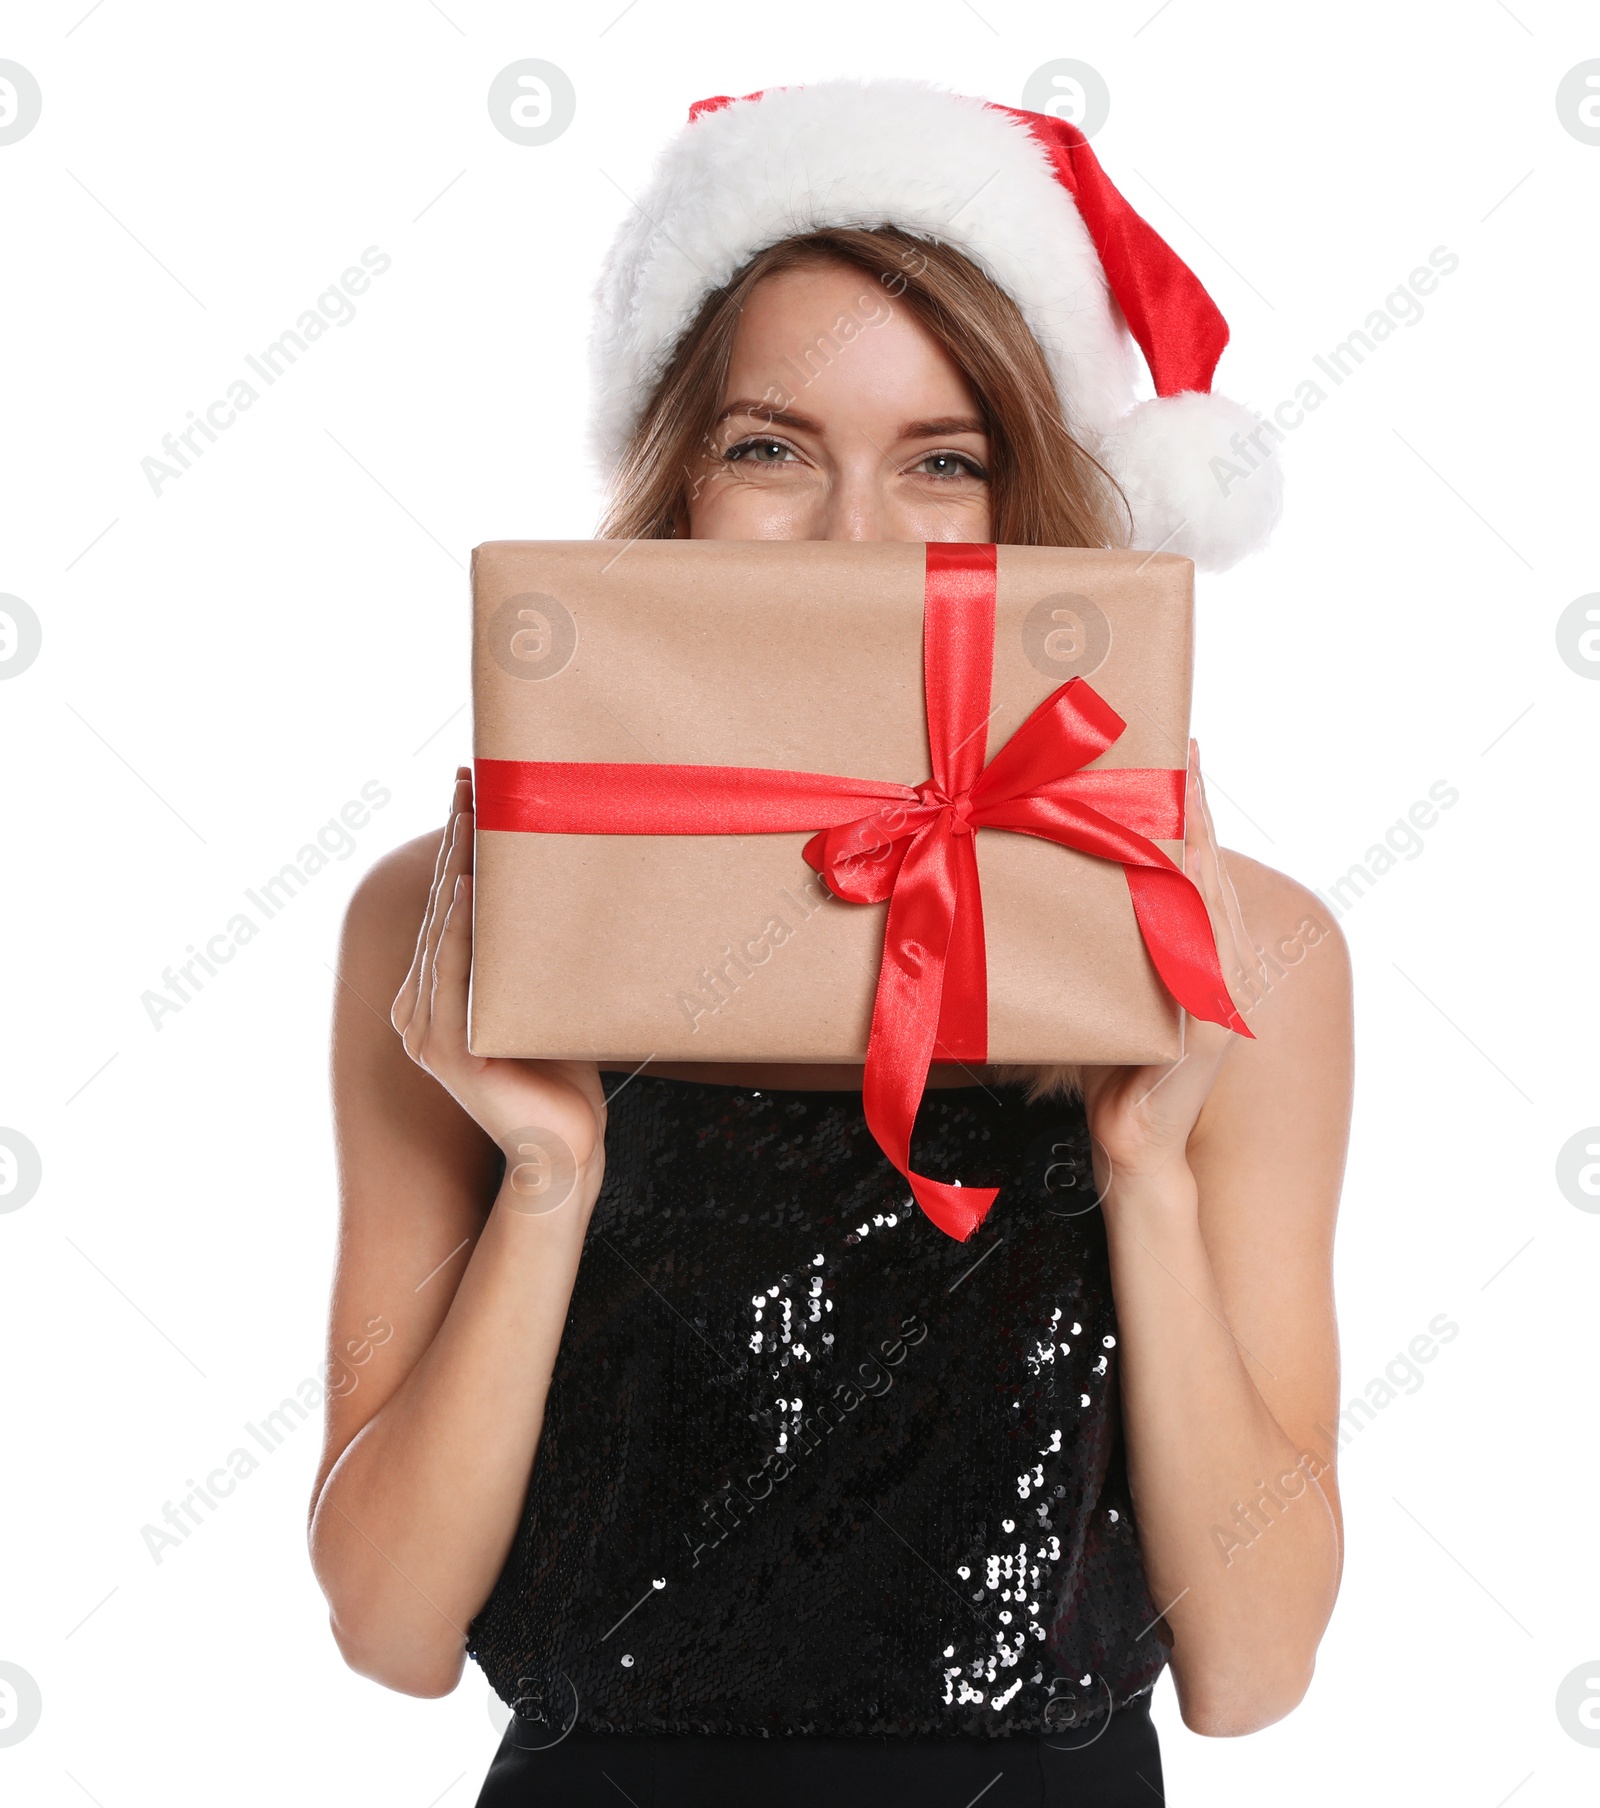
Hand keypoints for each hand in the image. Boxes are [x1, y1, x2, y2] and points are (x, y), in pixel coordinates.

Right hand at [392, 768, 606, 1216]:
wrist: (564, 1151)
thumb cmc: (564, 1075)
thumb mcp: (545, 997)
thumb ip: (534, 953)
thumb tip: (571, 884)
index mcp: (436, 991)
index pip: (447, 901)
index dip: (458, 841)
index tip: (474, 784)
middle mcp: (419, 1005)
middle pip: (441, 902)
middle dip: (457, 836)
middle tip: (473, 776)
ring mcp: (426, 1027)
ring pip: (443, 927)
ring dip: (459, 865)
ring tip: (475, 812)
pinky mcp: (446, 1048)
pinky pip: (452, 973)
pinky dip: (459, 926)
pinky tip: (469, 885)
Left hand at [1077, 740, 1263, 1185]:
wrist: (1129, 1150)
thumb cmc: (1102, 1072)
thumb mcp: (1096, 993)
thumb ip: (1091, 943)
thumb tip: (1034, 884)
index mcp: (1194, 949)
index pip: (1197, 860)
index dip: (1191, 803)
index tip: (1172, 744)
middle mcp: (1219, 961)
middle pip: (1210, 862)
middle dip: (1194, 801)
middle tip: (1172, 740)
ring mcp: (1220, 989)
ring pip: (1211, 891)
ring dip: (1196, 833)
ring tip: (1176, 777)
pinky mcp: (1210, 1019)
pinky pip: (1201, 942)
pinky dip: (1190, 896)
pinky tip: (1175, 855)